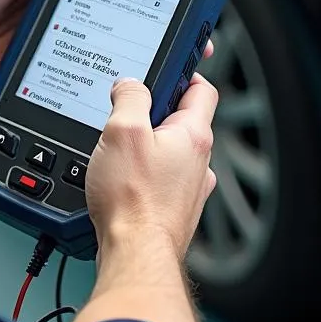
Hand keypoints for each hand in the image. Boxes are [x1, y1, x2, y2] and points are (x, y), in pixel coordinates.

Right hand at [85, 75, 218, 258]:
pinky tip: (120, 181)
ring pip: (169, 153)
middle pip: (182, 121)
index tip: (169, 66)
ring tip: (118, 152)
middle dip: (154, 113)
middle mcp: (198, 163)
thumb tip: (129, 85)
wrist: (135, 254)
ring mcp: (188, 189)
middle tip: (127, 113)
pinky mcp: (173, 210)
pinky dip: (143, 175)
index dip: (185, 71)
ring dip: (147, 147)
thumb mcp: (122, 132)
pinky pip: (160, 180)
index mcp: (193, 136)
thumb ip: (129, 98)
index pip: (202, 89)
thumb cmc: (133, 200)